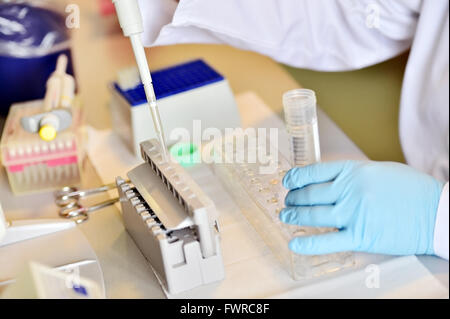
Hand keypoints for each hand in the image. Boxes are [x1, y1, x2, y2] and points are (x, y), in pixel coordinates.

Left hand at [280, 161, 443, 255]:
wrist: (435, 211)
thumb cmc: (410, 189)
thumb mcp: (378, 170)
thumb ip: (352, 175)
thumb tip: (329, 180)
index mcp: (353, 171)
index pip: (314, 172)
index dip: (296, 177)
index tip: (288, 181)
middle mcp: (349, 191)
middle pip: (310, 194)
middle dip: (294, 198)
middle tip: (288, 200)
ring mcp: (353, 214)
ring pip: (313, 216)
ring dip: (294, 215)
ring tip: (286, 215)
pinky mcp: (360, 236)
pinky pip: (327, 241)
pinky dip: (308, 244)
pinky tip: (295, 243)